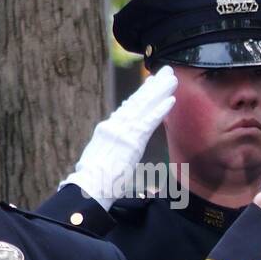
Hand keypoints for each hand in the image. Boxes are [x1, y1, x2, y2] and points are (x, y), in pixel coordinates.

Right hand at [61, 66, 176, 207]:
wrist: (88, 187)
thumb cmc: (93, 181)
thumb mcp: (101, 159)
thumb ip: (112, 148)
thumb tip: (119, 146)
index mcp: (108, 130)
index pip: (127, 109)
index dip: (141, 95)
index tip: (150, 84)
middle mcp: (114, 126)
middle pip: (137, 102)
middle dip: (153, 86)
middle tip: (166, 72)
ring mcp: (122, 132)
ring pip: (144, 107)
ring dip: (160, 91)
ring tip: (172, 79)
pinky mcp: (131, 141)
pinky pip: (148, 122)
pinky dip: (160, 110)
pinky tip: (171, 100)